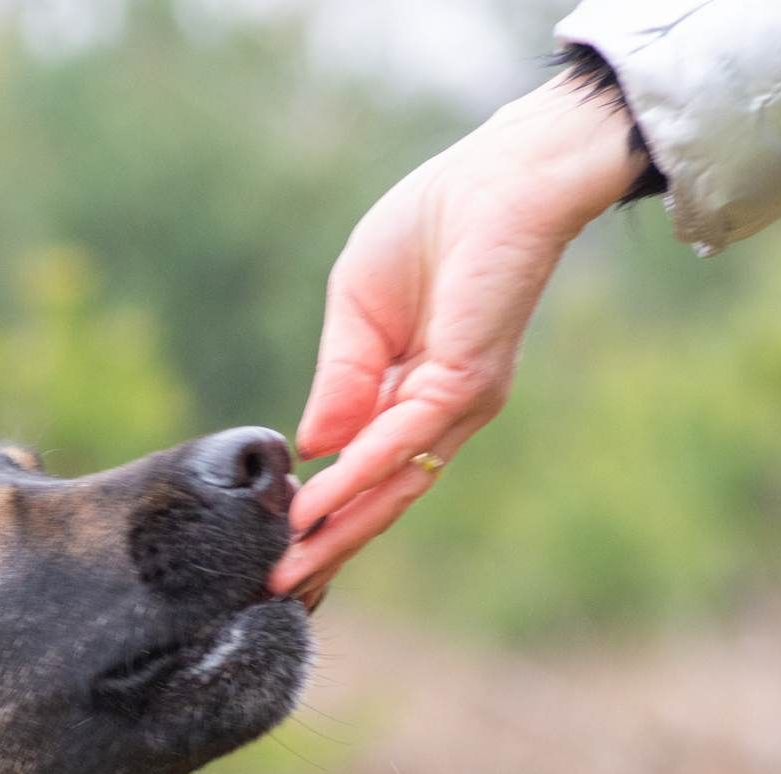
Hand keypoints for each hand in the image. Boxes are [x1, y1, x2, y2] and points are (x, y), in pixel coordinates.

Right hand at [270, 72, 648, 601]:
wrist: (499, 179)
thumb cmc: (432, 226)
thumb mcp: (355, 311)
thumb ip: (337, 381)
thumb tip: (310, 449)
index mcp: (414, 392)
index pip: (369, 469)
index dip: (328, 511)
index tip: (282, 549)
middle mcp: (441, 410)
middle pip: (383, 496)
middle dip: (330, 544)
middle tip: (281, 588)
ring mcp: (458, 403)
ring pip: (394, 485)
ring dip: (340, 529)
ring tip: (292, 568)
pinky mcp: (466, 382)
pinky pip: (400, 441)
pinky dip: (357, 473)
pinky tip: (318, 500)